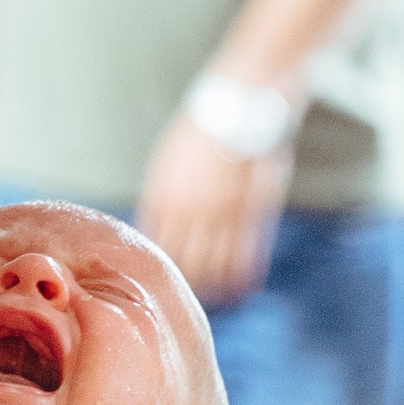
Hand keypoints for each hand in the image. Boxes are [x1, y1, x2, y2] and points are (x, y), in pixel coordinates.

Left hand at [137, 111, 287, 305]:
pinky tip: (244, 286)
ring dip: (215, 285)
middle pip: (183, 261)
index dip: (161, 266)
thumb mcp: (169, 160)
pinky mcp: (250, 211)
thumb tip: (153, 225)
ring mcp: (220, 212)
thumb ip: (162, 195)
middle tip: (191, 298)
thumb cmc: (202, 133)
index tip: (165, 280)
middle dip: (187, 283)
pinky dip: (243, 275)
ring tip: (218, 298)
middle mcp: (189, 208)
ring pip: (213, 264)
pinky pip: (244, 254)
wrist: (239, 106)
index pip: (157, 245)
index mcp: (163, 195)